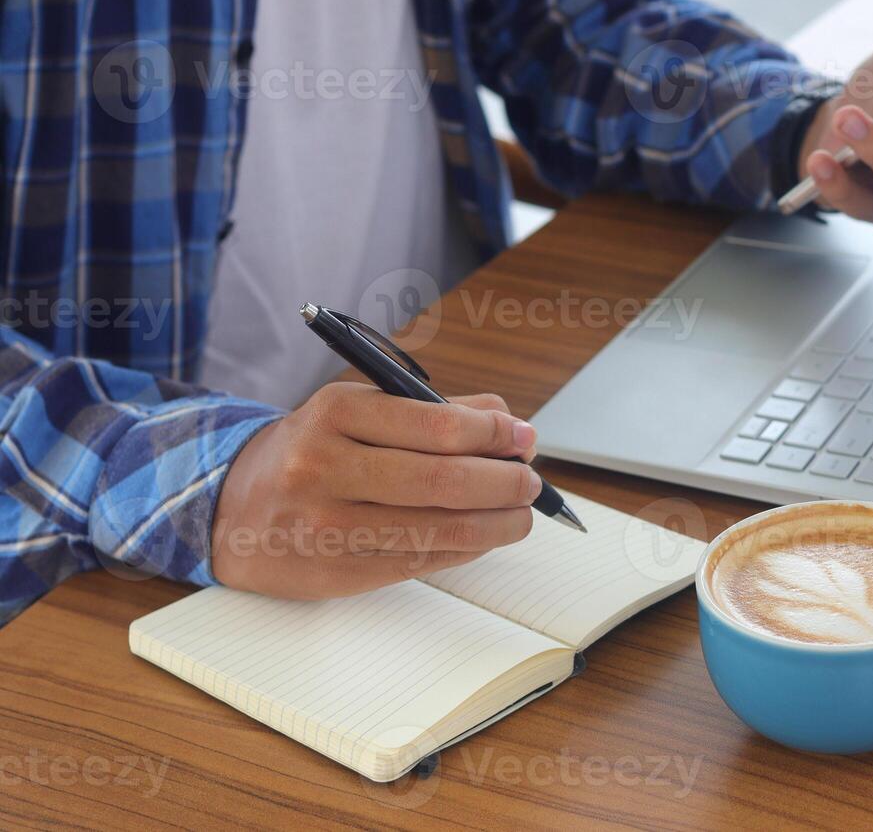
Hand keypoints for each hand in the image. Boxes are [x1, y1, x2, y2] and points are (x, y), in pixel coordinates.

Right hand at [212, 382, 540, 597]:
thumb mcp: (358, 412)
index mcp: (334, 414)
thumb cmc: (313, 451)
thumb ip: (433, 412)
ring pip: (437, 528)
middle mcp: (324, 468)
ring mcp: (326, 526)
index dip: (493, 433)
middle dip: (504, 482)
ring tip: (521, 514)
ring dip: (496, 523)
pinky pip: (418, 562)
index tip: (523, 437)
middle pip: (443, 480)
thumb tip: (509, 423)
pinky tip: (483, 536)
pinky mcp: (334, 573)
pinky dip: (463, 549)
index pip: (435, 425)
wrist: (230, 508)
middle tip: (530, 481)